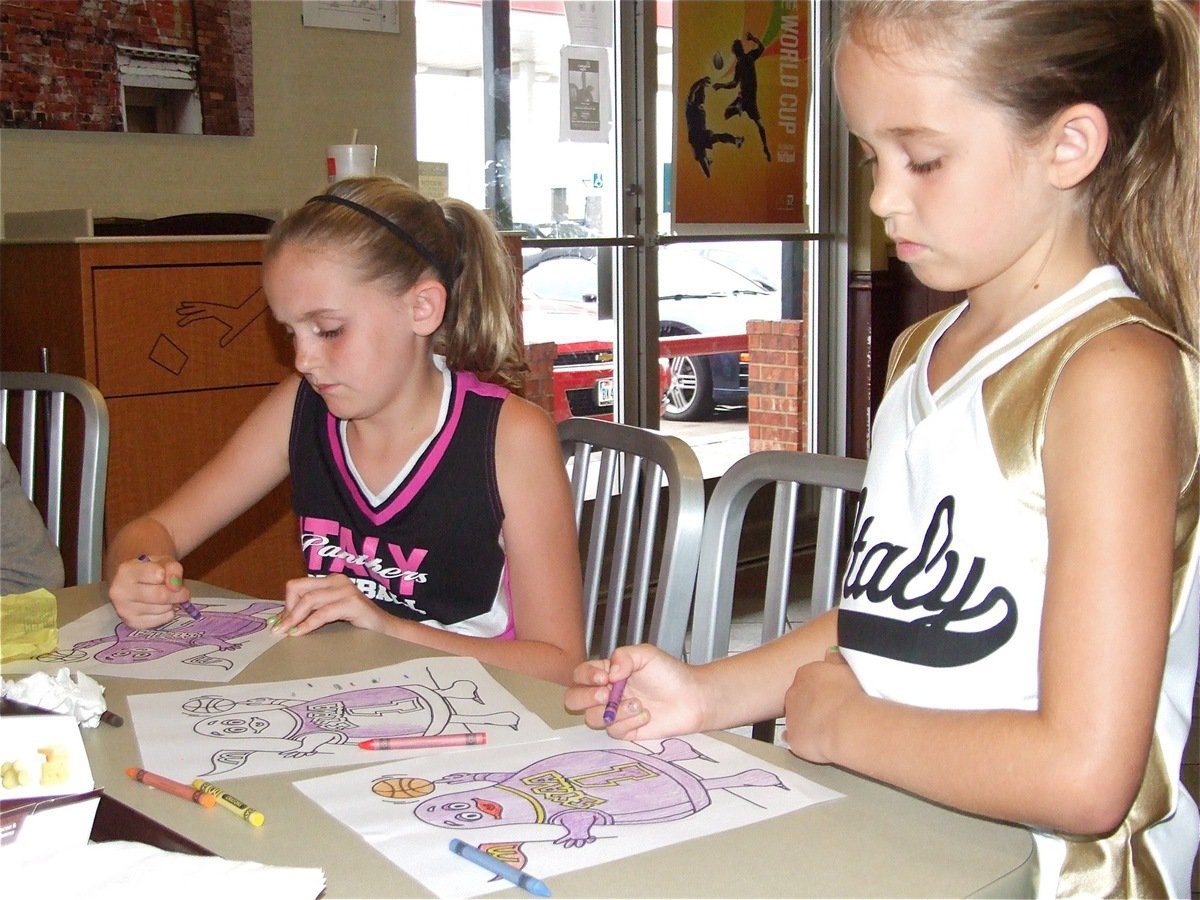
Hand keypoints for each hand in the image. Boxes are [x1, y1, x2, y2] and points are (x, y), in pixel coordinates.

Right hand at [108, 555, 188, 628]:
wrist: (133, 582)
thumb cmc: (150, 569)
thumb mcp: (163, 561)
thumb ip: (173, 569)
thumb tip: (175, 586)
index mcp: (126, 571)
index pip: (157, 575)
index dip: (169, 575)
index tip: (169, 576)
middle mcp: (120, 592)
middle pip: (160, 596)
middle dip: (178, 594)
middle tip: (184, 591)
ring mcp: (124, 610)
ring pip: (163, 609)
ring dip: (172, 603)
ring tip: (167, 596)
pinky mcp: (132, 622)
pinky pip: (161, 620)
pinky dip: (168, 613)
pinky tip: (161, 606)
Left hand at [272, 574, 389, 636]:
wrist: (387, 630)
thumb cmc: (357, 623)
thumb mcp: (330, 613)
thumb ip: (311, 612)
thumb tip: (281, 620)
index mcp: (330, 580)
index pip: (297, 586)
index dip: (286, 604)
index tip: (279, 623)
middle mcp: (337, 580)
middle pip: (298, 589)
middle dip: (287, 611)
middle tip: (278, 630)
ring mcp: (346, 590)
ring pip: (309, 600)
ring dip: (294, 618)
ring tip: (286, 633)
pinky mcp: (353, 603)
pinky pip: (323, 613)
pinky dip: (308, 624)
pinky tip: (300, 633)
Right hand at [564, 644, 704, 739]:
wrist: (692, 698)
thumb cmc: (670, 674)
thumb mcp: (646, 654)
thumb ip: (623, 656)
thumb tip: (608, 673)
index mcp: (607, 672)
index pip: (580, 674)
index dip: (586, 676)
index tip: (604, 677)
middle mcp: (606, 693)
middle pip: (574, 699)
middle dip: (586, 697)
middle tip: (606, 695)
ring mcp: (614, 713)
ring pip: (592, 718)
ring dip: (613, 712)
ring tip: (637, 704)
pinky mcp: (626, 730)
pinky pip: (613, 731)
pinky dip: (628, 723)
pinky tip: (645, 715)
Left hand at [781, 648, 862, 763]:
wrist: (845, 724)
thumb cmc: (850, 696)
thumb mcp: (847, 669)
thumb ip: (835, 660)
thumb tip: (830, 653)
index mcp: (806, 674)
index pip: (808, 678)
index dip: (820, 688)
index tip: (831, 694)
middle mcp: (793, 693)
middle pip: (799, 697)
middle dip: (812, 704)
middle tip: (830, 711)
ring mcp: (791, 715)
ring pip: (796, 718)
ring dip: (807, 722)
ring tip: (827, 728)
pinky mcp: (792, 737)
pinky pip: (792, 738)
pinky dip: (801, 740)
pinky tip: (814, 742)